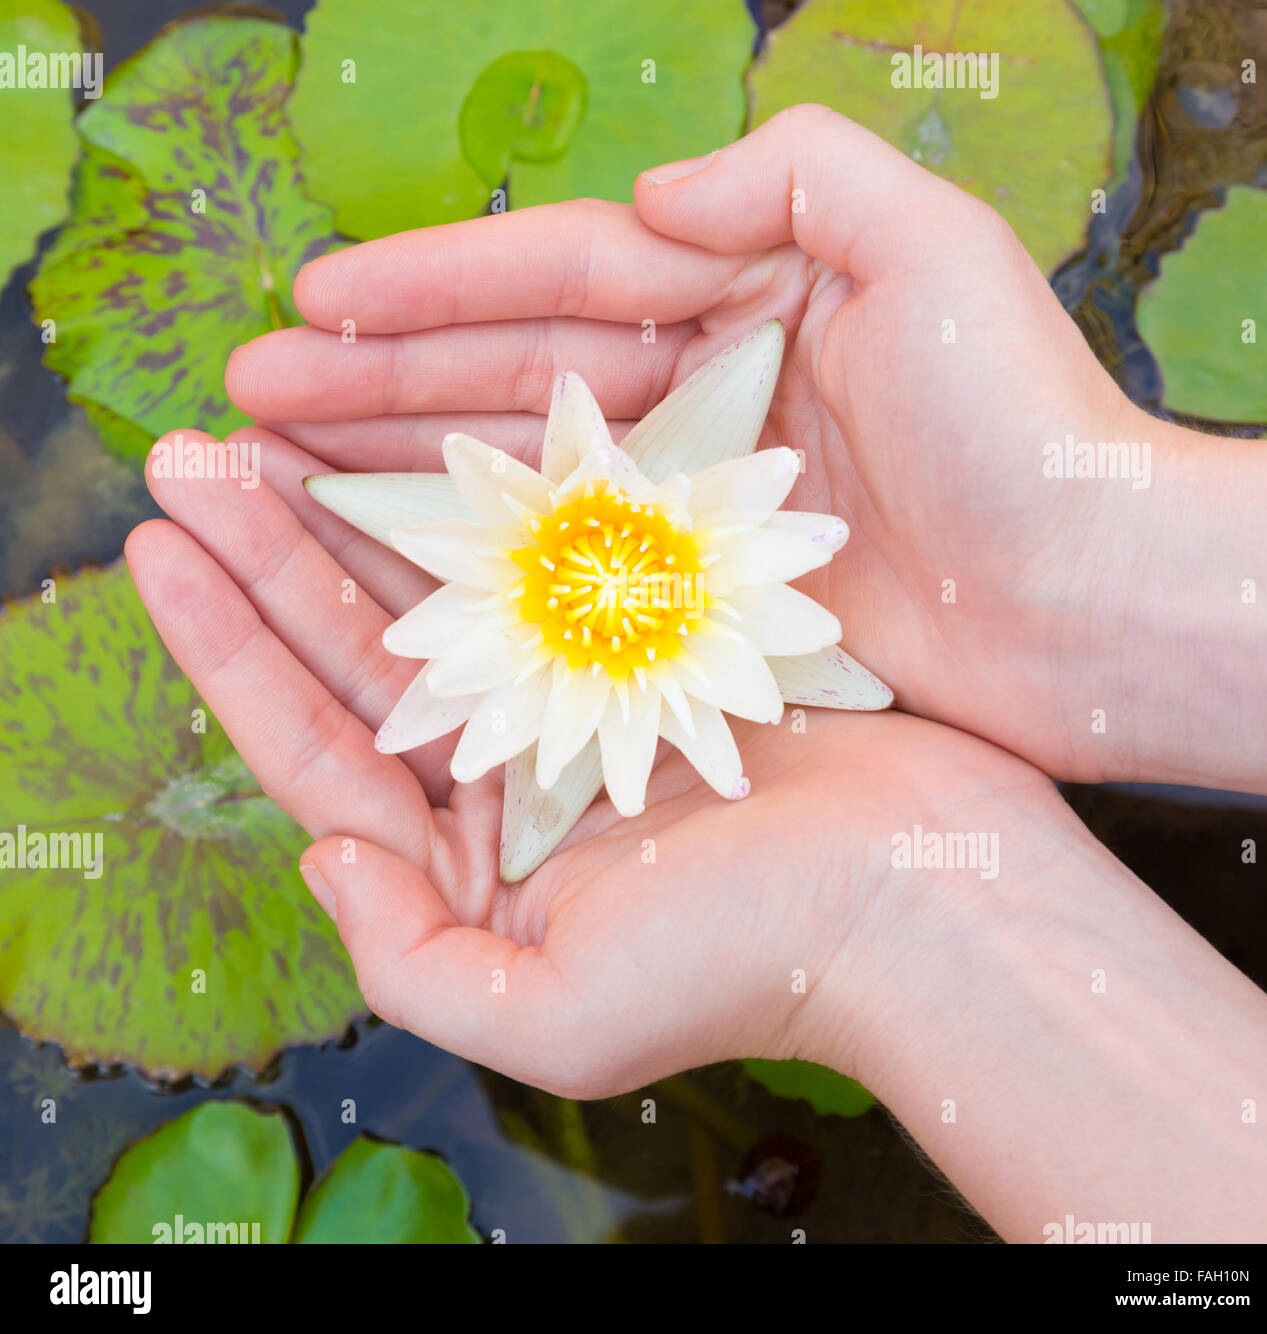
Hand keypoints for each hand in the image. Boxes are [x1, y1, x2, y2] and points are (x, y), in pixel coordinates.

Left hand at [126, 466, 1056, 1093]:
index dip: (227, 649)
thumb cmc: (751, 967)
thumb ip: (412, 965)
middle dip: (270, 554)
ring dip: (359, 512)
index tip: (158, 549)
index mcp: (468, 863)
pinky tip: (432, 441)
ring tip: (279, 429)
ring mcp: (578, 699)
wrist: (926, 894)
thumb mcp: (559, 1020)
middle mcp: (509, 776)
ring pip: (440, 592)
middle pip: (359, 651)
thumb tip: (324, 856)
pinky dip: (485, 504)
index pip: (311, 745)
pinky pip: (542, 558)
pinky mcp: (651, 642)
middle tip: (194, 454)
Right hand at [226, 104, 1183, 786]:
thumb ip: (793, 178)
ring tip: (280, 468)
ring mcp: (694, 495)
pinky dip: (478, 560)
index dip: (429, 285)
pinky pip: (564, 564)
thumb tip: (650, 191)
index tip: (310, 298)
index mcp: (742, 294)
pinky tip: (390, 561)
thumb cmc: (1023, 427)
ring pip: (517, 471)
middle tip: (249, 397)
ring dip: (398, 468)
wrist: (1088, 599)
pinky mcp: (701, 590)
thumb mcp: (932, 248)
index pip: (555, 276)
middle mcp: (702, 388)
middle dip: (374, 382)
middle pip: (507, 376)